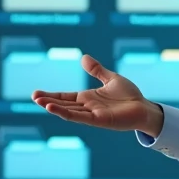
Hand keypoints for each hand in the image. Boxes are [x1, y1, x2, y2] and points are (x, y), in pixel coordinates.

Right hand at [32, 55, 164, 136]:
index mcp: (88, 98)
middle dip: (48, 101)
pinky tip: (55, 109)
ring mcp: (92, 114)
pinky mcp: (99, 120)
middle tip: (34, 97)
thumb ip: (97, 70)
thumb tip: (83, 57)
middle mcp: (87, 107)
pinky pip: (80, 117)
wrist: (144, 108)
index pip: (65, 96)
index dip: (52, 95)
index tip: (37, 94)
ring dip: (54, 107)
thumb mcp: (111, 79)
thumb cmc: (130, 96)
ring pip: (69, 111)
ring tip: (40, 102)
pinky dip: (67, 113)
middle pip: (63, 104)